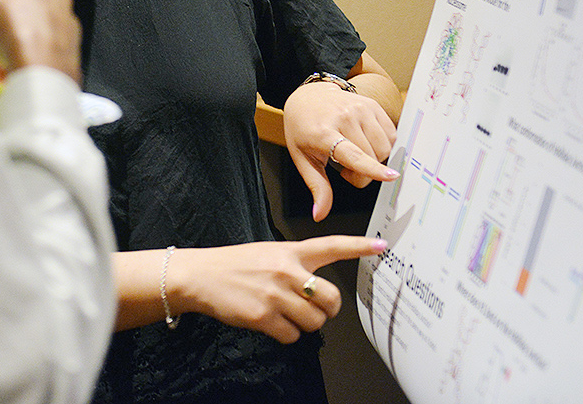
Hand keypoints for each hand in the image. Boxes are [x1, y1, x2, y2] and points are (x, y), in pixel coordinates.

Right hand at [0, 0, 80, 83]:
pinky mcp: (73, 45)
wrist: (38, 62)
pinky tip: (15, 72)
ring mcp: (66, 20)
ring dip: (14, 51)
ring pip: (33, 37)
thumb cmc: (9, 32)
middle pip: (20, 17)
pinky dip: (31, 61)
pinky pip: (45, 53)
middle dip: (1, 37)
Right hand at [166, 235, 385, 343]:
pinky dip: (285, 335)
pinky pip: (292, 336)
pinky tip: (271, 321)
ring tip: (284, 313)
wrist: (201, 275)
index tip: (382, 246)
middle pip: (331, 299)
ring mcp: (275, 294)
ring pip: (314, 322)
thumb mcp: (269, 253)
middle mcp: (286, 270)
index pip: (332, 245)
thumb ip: (296, 266)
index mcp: (291, 251)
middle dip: (327, 310)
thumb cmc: (236, 265)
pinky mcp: (263, 316)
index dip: (360, 246)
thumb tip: (319, 293)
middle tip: (314, 308)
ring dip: (304, 324)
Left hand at [283, 79, 397, 221]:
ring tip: (355, 153)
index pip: (353, 154)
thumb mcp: (302, 158)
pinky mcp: (372, 105)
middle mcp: (344, 117)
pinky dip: (383, 145)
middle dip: (362, 173)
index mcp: (323, 133)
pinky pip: (391, 134)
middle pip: (372, 158)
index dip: (372, 168)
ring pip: (385, 148)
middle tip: (345, 167)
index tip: (390, 177)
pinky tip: (365, 142)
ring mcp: (360, 108)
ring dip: (375, 160)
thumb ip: (317, 187)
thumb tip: (319, 214)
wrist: (308, 96)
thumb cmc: (304, 129)